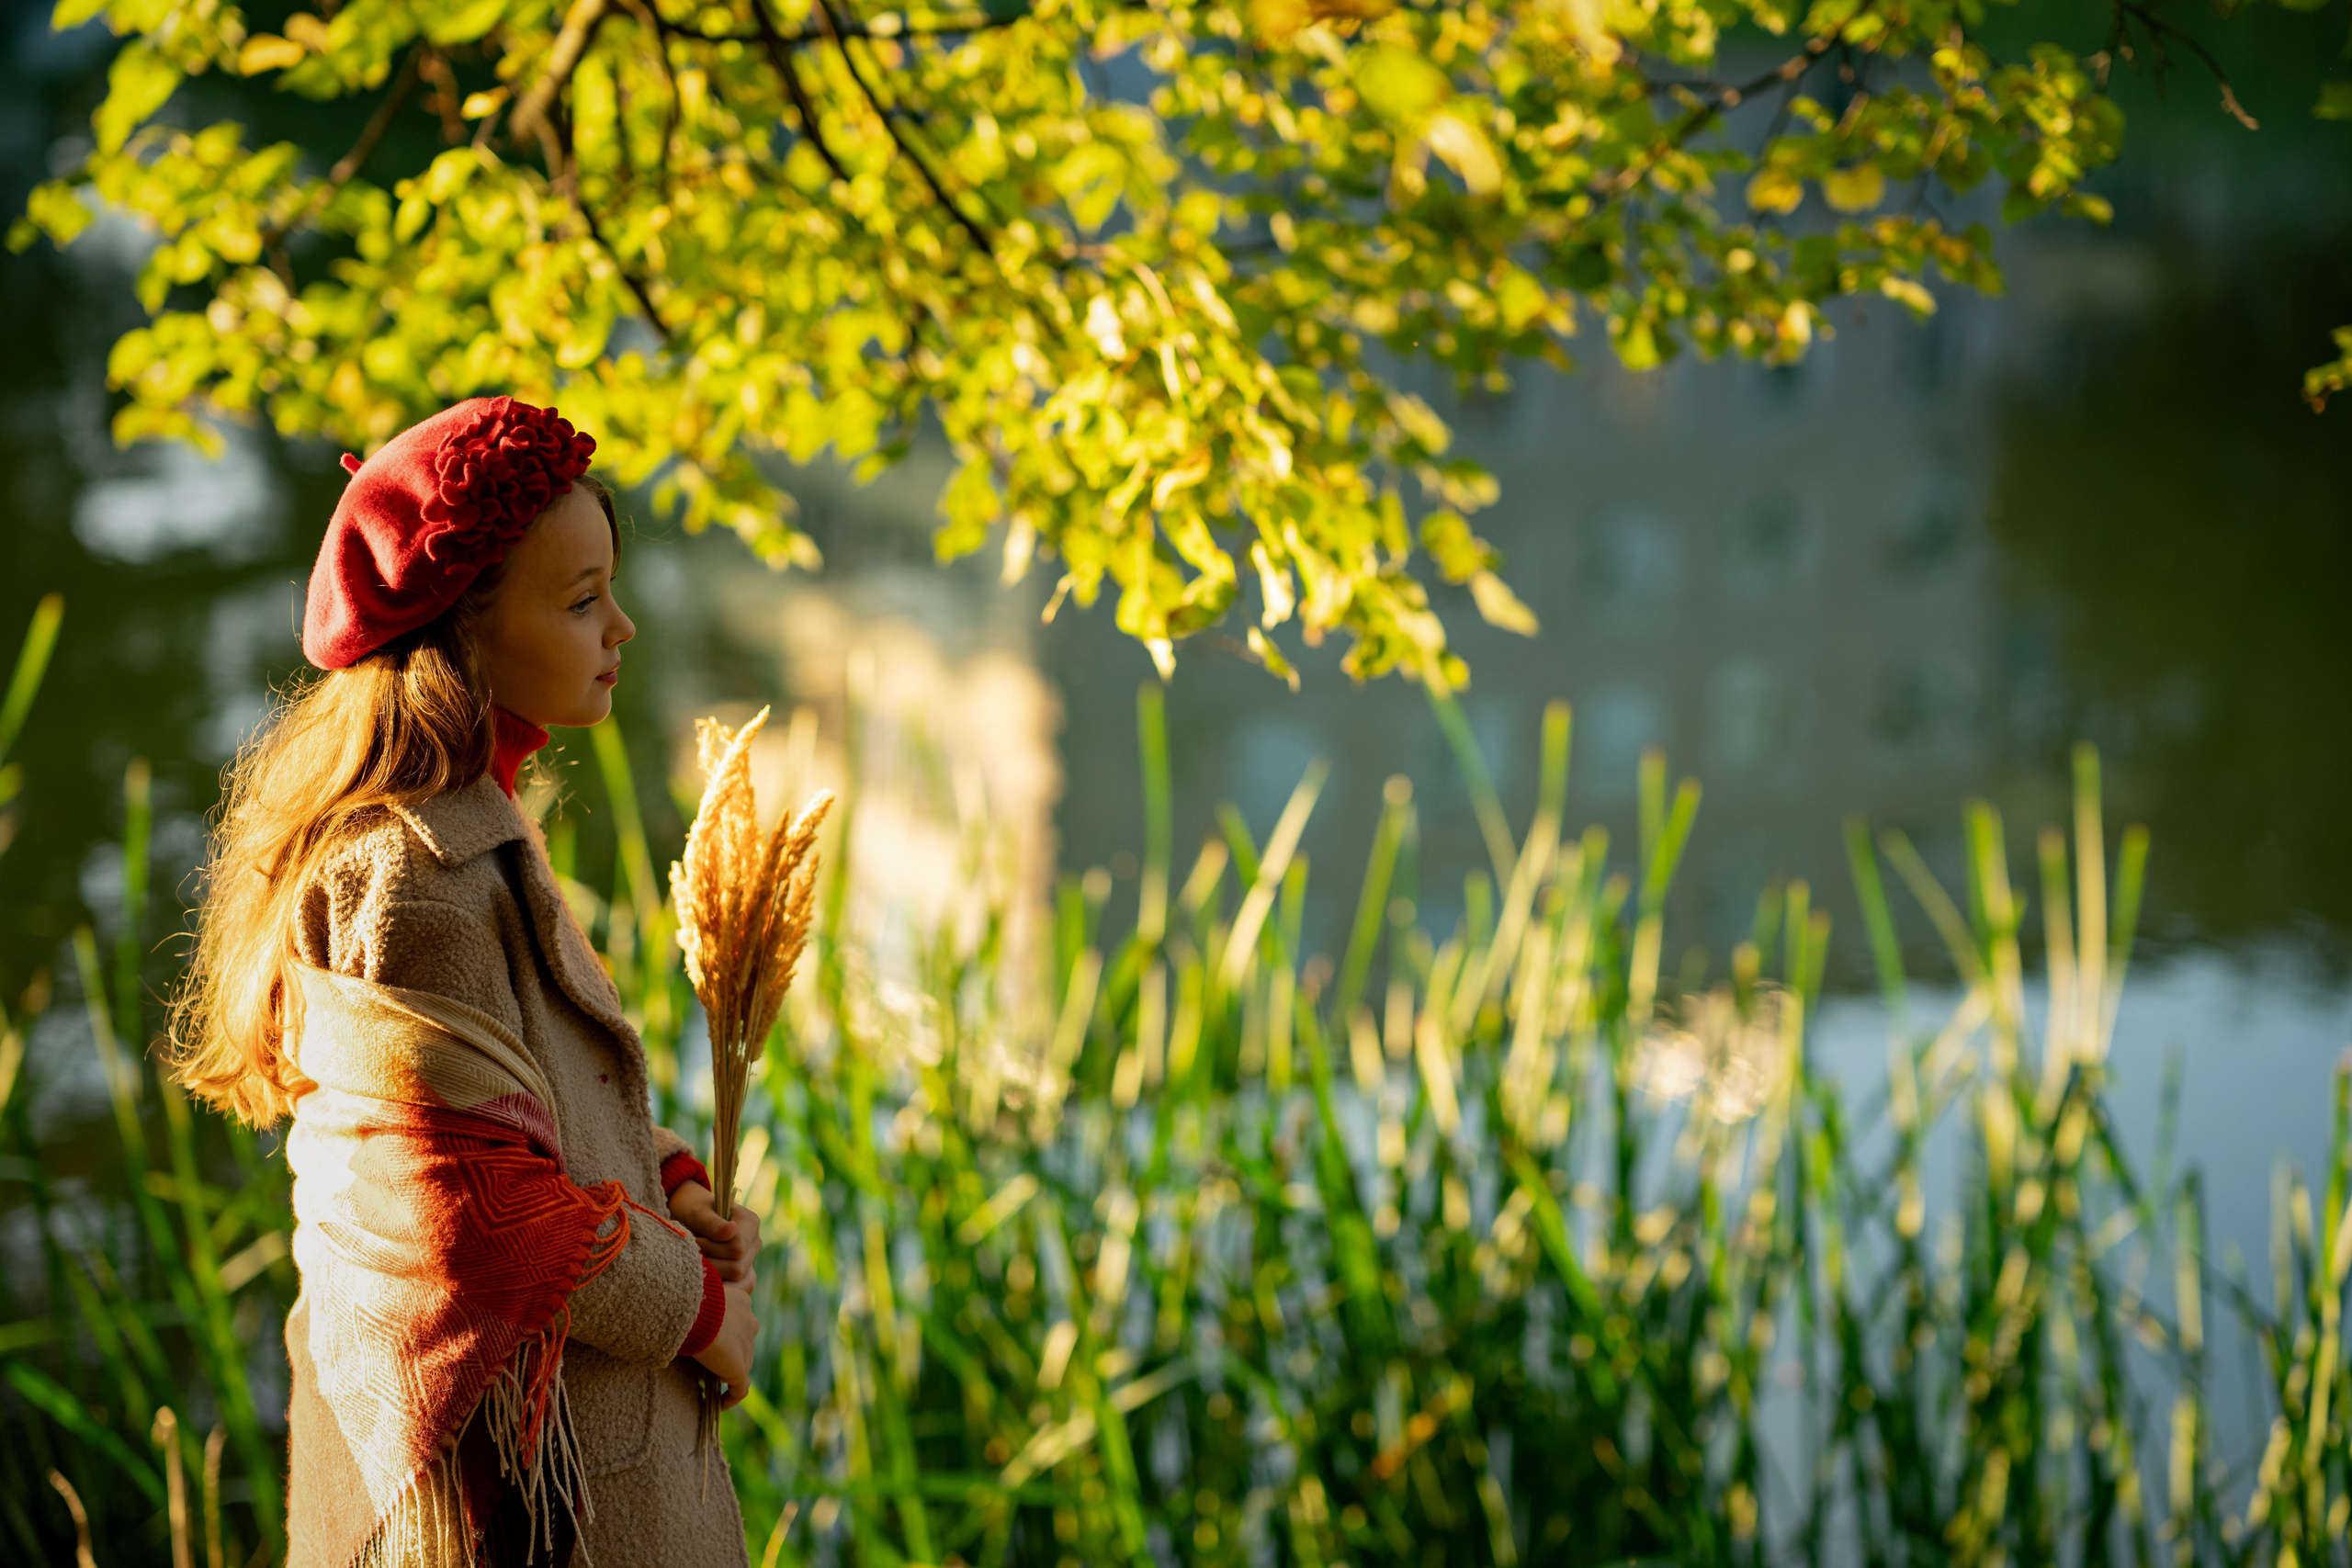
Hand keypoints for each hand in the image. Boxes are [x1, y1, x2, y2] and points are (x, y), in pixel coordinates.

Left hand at [670, 1181, 763, 1289]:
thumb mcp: (697, 1213)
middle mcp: (755, 1242)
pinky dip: (722, 1288)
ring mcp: (751, 1259)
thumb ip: (713, 1223)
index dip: (712, 1248)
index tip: (696, 1239)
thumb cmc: (692, 1210)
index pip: (737, 1248)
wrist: (687, 1217)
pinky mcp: (744, 1274)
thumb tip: (732, 1231)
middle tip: (694, 1251)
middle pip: (737, 1267)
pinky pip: (740, 1290)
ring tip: (699, 1260)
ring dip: (712, 1273)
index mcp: (750, 1222)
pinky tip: (706, 1279)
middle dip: (711, 1262)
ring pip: (737, 1280)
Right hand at [690, 1282, 757, 1408]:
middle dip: (730, 1352)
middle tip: (707, 1363)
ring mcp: (747, 1346)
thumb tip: (672, 1310)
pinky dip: (731, 1397)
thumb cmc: (686, 1297)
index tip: (710, 1341)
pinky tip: (718, 1405)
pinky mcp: (740, 1367)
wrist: (695, 1309)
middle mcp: (749, 1322)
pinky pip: (740, 1389)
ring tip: (708, 1383)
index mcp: (740, 1301)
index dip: (726, 1332)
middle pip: (743, 1342)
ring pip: (743, 1363)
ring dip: (728, 1373)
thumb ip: (693, 1303)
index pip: (738, 1320)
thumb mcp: (691, 1294)